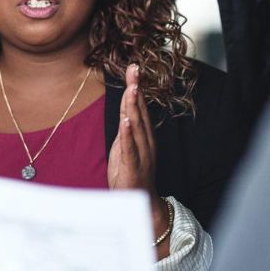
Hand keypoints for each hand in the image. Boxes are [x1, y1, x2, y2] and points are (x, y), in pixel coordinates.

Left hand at [107, 64, 155, 193]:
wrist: (141, 202)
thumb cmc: (131, 174)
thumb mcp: (125, 148)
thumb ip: (125, 130)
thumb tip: (124, 111)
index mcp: (143, 136)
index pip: (138, 107)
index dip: (136, 87)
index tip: (134, 68)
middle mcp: (145, 142)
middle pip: (139, 111)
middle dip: (136, 89)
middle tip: (134, 69)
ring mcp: (141, 154)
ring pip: (136, 126)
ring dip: (134, 106)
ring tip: (132, 87)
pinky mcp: (133, 166)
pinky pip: (130, 148)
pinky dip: (128, 133)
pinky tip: (126, 120)